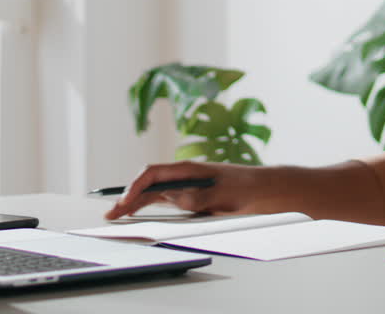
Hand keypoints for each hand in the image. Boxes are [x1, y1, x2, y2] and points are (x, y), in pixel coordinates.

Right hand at [104, 160, 267, 219]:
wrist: (273, 189)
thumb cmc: (251, 189)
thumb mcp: (224, 196)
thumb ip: (197, 197)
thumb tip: (172, 199)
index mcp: (191, 169)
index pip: (153, 173)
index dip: (135, 187)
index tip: (124, 202)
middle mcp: (188, 176)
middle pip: (151, 184)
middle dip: (129, 198)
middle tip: (111, 214)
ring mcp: (191, 185)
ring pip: (157, 193)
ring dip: (138, 202)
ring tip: (120, 214)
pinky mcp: (198, 196)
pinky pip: (169, 200)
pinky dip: (152, 205)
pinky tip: (143, 211)